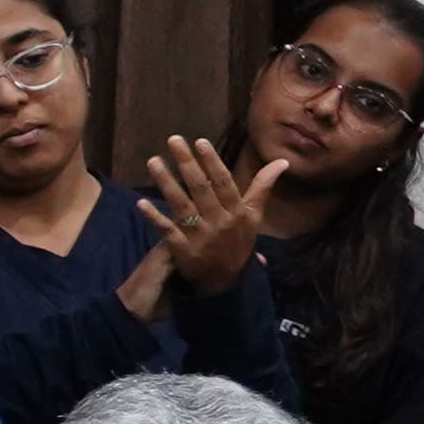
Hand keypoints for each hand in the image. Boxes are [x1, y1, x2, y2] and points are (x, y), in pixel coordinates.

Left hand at [142, 134, 286, 295]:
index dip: (212, 162)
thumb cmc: (239, 243)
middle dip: (187, 164)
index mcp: (237, 212)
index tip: (199, 141)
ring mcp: (200, 236)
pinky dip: (155, 217)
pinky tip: (141, 202)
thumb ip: (262, 188)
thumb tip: (282, 161)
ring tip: (153, 161)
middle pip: (201, 189)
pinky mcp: (182, 250)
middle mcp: (219, 222)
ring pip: (182, 205)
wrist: (226, 283)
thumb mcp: (254, 217)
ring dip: (167, 182)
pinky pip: (167, 230)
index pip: (224, 183)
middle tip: (173, 140)